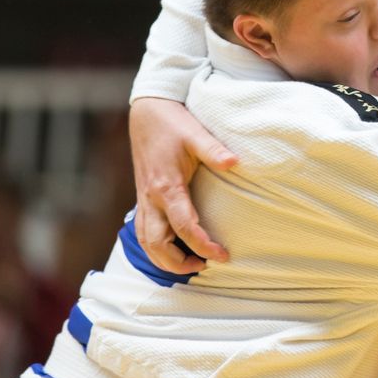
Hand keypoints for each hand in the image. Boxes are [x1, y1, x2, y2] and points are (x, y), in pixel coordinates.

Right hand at [129, 97, 235, 272]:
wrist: (147, 112)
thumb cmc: (173, 124)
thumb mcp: (195, 134)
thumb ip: (214, 150)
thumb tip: (236, 162)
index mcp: (166, 187)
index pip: (184, 226)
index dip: (203, 244)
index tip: (223, 255)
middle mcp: (150, 198)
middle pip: (156, 244)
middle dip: (177, 262)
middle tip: (205, 265)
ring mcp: (144, 199)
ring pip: (145, 241)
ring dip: (163, 258)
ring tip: (191, 263)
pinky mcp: (142, 197)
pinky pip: (143, 230)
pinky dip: (155, 247)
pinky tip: (173, 249)